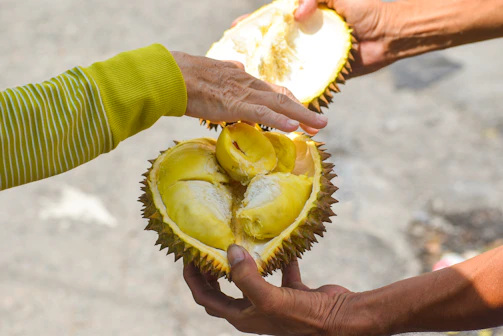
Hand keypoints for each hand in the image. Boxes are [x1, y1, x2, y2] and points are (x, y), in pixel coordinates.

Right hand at [171, 52, 326, 133]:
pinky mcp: (234, 104)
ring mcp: (243, 94)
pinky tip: (293, 127)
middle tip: (320, 124)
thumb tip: (239, 66)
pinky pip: (261, 114)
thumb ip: (229, 70)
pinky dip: (278, 120)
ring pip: (279, 105)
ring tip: (318, 127)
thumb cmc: (185, 75)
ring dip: (301, 116)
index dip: (291, 103)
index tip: (302, 115)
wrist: (170, 75)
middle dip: (304, 111)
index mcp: (243, 79)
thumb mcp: (213, 70)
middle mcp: (248, 85)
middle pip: (283, 98)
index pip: (273, 92)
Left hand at [184, 244, 358, 334]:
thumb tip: (230, 251)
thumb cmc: (304, 317)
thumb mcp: (270, 299)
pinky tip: (279, 242)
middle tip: (207, 247)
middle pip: (223, 290)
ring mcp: (273, 300)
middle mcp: (254, 309)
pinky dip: (278, 257)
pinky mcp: (292, 291)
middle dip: (211, 270)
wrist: (341, 320)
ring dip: (243, 262)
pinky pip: (280, 271)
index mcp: (242, 316)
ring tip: (238, 240)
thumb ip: (247, 278)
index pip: (207, 298)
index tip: (188, 255)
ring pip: (250, 279)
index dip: (194, 278)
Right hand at [232, 0, 395, 78]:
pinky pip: (305, 84)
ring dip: (266, 74)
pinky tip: (272, 95)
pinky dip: (291, 90)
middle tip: (233, 59)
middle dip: (253, 51)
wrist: (390, 35)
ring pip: (285, 67)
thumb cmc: (366, 9)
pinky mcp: (324, 76)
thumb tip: (296, 15)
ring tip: (245, 80)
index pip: (272, 20)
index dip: (253, 24)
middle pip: (274, 46)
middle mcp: (305, 40)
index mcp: (305, 19)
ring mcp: (313, 59)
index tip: (235, 29)